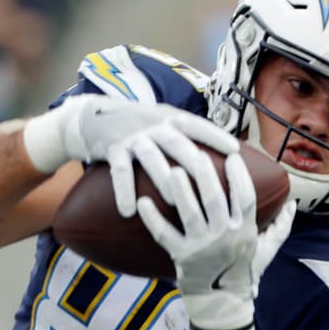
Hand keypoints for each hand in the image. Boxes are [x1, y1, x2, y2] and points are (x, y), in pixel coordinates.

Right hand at [23, 96, 239, 215]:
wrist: (92, 117)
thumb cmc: (134, 126)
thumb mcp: (159, 121)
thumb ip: (182, 133)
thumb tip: (215, 154)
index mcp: (168, 118)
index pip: (197, 125)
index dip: (216, 137)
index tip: (236, 152)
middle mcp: (152, 124)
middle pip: (177, 143)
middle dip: (194, 164)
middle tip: (211, 188)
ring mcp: (132, 136)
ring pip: (151, 158)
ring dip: (163, 180)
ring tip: (175, 204)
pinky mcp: (112, 148)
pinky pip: (119, 172)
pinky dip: (123, 192)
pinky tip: (128, 211)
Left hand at [140, 152, 297, 329]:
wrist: (222, 305)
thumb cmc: (244, 273)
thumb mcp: (266, 251)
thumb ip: (281, 227)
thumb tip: (293, 204)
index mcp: (245, 231)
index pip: (245, 197)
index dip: (239, 176)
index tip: (232, 156)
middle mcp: (225, 238)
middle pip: (214, 199)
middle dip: (205, 174)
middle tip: (195, 154)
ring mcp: (202, 248)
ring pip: (190, 213)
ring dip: (180, 190)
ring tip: (172, 170)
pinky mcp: (181, 258)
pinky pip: (164, 235)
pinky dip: (153, 219)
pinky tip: (143, 202)